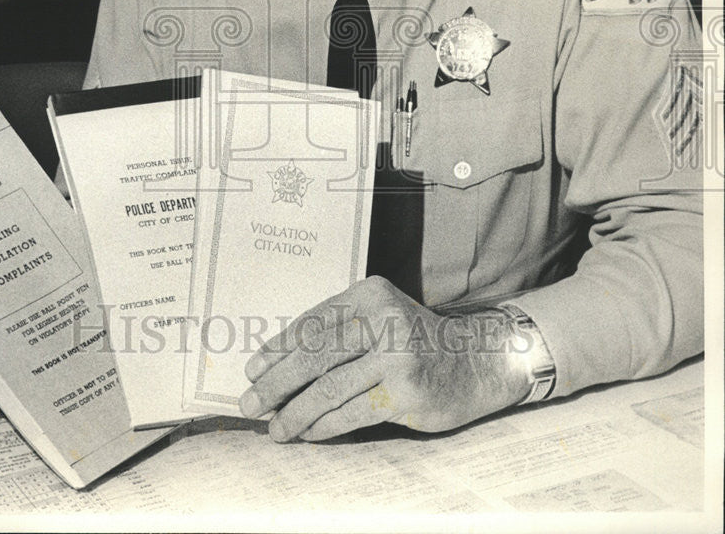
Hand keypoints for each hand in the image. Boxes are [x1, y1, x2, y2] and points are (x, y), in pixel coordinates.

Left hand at [238, 276, 529, 441]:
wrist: (477, 361)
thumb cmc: (415, 341)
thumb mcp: (380, 318)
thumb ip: (339, 333)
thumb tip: (276, 366)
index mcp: (369, 294)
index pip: (312, 323)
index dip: (277, 349)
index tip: (252, 370)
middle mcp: (383, 319)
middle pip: (315, 354)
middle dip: (276, 383)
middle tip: (250, 403)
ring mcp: (396, 356)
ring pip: (330, 388)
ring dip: (296, 412)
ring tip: (275, 428)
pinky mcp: (406, 392)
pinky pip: (352, 412)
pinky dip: (324, 425)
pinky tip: (309, 433)